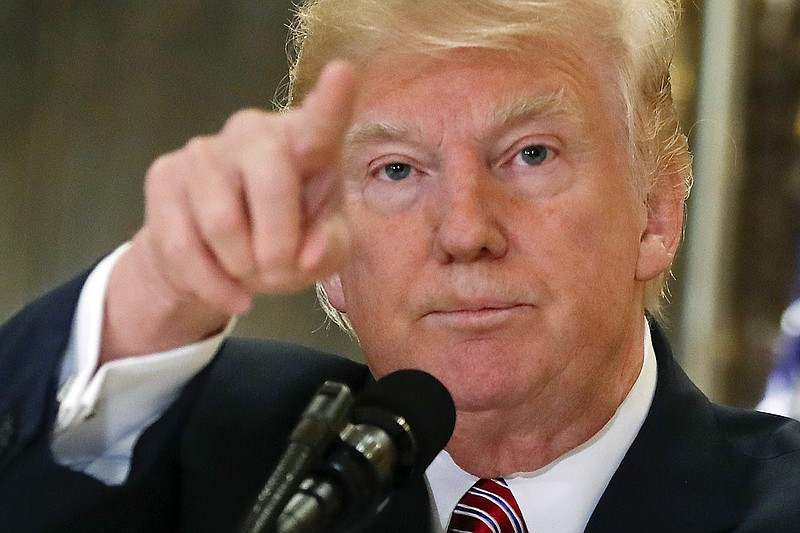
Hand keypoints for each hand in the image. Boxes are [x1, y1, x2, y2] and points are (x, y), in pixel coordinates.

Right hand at [103, 62, 356, 359]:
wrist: (221, 261)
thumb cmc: (288, 243)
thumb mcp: (323, 252)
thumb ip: (328, 249)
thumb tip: (306, 254)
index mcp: (307, 143)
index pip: (322, 122)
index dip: (332, 100)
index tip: (343, 73)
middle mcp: (255, 132)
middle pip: (269, 179)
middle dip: (278, 243)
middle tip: (280, 268)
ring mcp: (205, 149)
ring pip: (222, 223)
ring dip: (242, 268)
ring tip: (252, 273)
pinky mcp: (165, 176)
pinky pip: (183, 246)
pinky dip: (212, 285)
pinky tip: (229, 291)